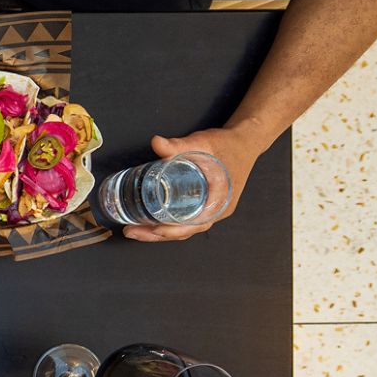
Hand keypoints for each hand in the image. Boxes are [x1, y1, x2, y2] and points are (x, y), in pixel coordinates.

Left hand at [122, 127, 263, 242]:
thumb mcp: (203, 143)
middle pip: (184, 231)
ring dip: (159, 232)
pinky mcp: (204, 205)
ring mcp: (211, 209)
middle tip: (131, 232)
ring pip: (183, 228)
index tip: (154, 229)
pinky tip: (149, 221)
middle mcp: (216, 210)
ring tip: (135, 229)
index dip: (173, 230)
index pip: (195, 224)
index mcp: (220, 200)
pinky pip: (185, 220)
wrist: (244, 141)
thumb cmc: (227, 144)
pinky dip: (167, 224)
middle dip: (156, 235)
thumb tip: (156, 142)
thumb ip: (179, 144)